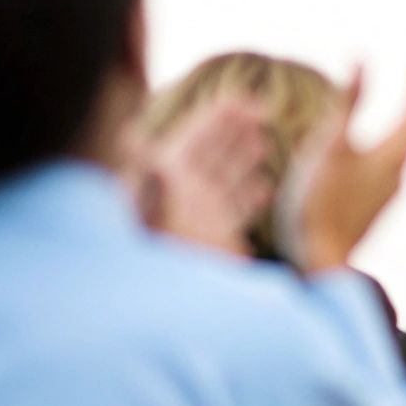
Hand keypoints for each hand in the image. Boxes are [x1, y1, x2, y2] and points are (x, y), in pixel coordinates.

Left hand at [127, 94, 272, 255]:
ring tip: (263, 141)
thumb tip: (140, 143)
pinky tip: (266, 189)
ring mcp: (201, 218)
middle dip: (233, 131)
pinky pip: (234, 213)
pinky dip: (249, 199)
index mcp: (170, 183)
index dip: (216, 117)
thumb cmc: (155, 261)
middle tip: (259, 109)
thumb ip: (149, 182)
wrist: (160, 306)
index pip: (194, 139)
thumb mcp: (149, 216)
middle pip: (212, 154)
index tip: (241, 99)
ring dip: (243, 159)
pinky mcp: (215, 241)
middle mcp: (186, 197)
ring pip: (225, 180)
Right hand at [280, 66, 405, 274]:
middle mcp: (397, 176)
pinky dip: (384, 154)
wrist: (318, 262)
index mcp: (392, 155)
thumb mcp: (330, 142)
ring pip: (401, 157)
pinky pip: (387, 174)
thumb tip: (362, 57)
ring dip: (400, 132)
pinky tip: (370, 161)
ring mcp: (386, 198)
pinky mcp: (371, 213)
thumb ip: (347, 99)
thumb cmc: (320, 200)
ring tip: (396, 117)